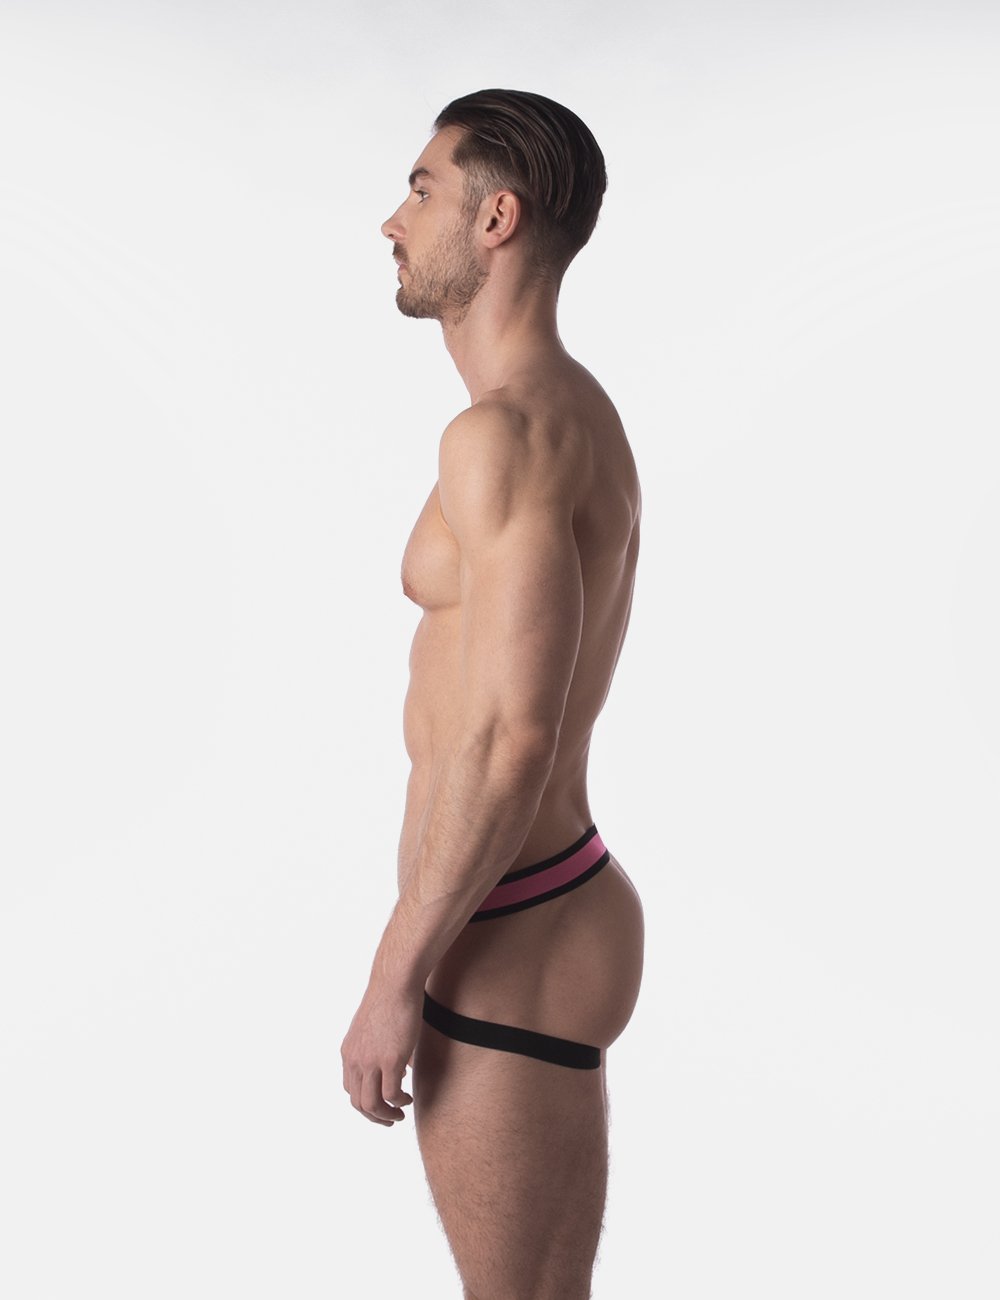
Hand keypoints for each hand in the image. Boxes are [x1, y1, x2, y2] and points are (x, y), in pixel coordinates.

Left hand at [340, 980, 420, 1125]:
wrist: (395, 983)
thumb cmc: (390, 998)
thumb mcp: (375, 1028)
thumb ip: (380, 1048)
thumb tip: (401, 1066)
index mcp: (349, 1052)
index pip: (350, 1089)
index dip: (365, 1102)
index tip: (381, 1104)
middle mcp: (355, 1060)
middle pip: (358, 1102)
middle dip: (374, 1117)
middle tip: (390, 1119)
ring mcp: (371, 1061)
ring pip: (372, 1105)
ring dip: (386, 1116)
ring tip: (400, 1115)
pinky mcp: (390, 1060)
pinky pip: (392, 1094)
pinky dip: (400, 1102)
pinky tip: (408, 1099)